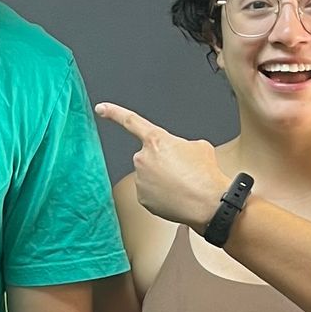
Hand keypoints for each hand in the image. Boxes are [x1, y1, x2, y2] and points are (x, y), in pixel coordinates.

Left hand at [95, 104, 227, 229]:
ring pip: (149, 175)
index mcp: (156, 140)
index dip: (114, 113)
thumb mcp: (198, 146)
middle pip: (149, 156)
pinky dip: (161, 194)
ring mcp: (141, 180)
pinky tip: (176, 195)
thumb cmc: (205, 174)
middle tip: (182, 171)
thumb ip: (179, 144)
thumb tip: (177, 153)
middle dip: (162, 161)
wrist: (209, 203)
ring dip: (162, 178)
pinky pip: (149, 192)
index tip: (102, 108)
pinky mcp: (142, 198)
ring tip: (182, 184)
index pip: (130, 121)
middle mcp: (143, 159)